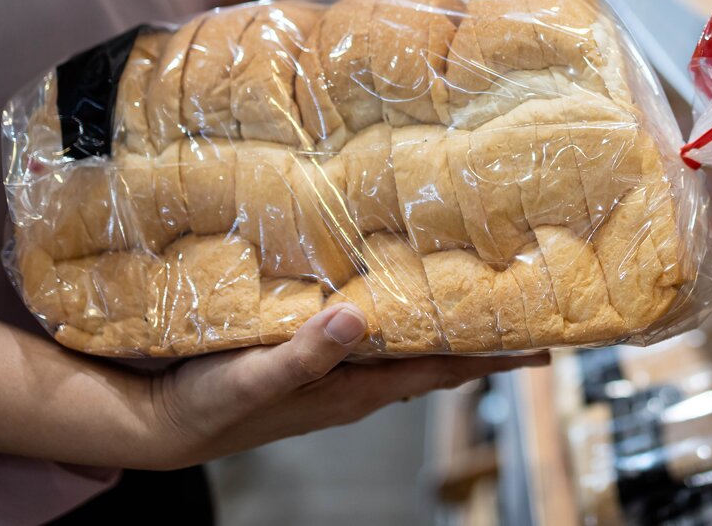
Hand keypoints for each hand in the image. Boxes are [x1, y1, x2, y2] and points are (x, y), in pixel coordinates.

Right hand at [149, 303, 547, 467]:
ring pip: (407, 346)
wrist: (166, 422)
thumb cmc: (211, 406)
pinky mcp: (311, 358)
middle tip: (525, 303)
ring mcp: (336, 372)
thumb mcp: (255, 379)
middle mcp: (356, 382)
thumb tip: (358, 316)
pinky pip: (371, 335)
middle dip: (482, 337)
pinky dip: (396, 315)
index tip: (544, 347)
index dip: (493, 359)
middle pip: (437, 358)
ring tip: (477, 290)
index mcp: (355, 389)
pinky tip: (394, 292)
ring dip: (443, 324)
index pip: (442, 372)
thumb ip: (306, 353)